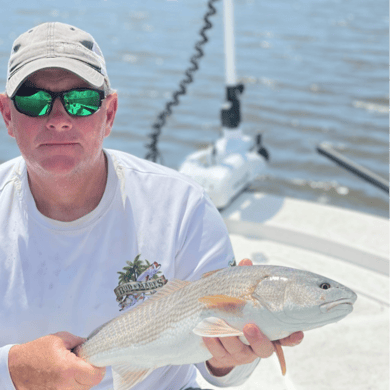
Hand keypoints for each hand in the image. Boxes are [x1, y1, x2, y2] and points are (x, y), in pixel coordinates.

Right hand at [8, 332, 105, 389]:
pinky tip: (66, 375)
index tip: (95, 358)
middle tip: (82, 360)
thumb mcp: (61, 338)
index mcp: (68, 369)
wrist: (16, 368)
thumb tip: (92, 345)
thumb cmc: (37, 351)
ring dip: (82, 378)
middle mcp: (66, 386)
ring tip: (71, 367)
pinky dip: (73, 384)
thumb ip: (80, 341)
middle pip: (92, 383)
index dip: (99, 366)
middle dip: (91, 371)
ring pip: (83, 388)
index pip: (96, 375)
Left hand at [204, 258, 303, 376]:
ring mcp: (242, 352)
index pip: (286, 337)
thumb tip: (245, 261)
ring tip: (220, 322)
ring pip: (240, 351)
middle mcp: (258, 344)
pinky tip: (208, 332)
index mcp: (268, 330)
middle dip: (258, 339)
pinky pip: (220, 354)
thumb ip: (247, 280)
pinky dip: (213, 342)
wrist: (218, 331)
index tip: (296, 332)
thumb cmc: (237, 309)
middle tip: (249, 326)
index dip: (293, 337)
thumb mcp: (243, 293)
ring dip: (230, 338)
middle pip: (265, 349)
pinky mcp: (226, 357)